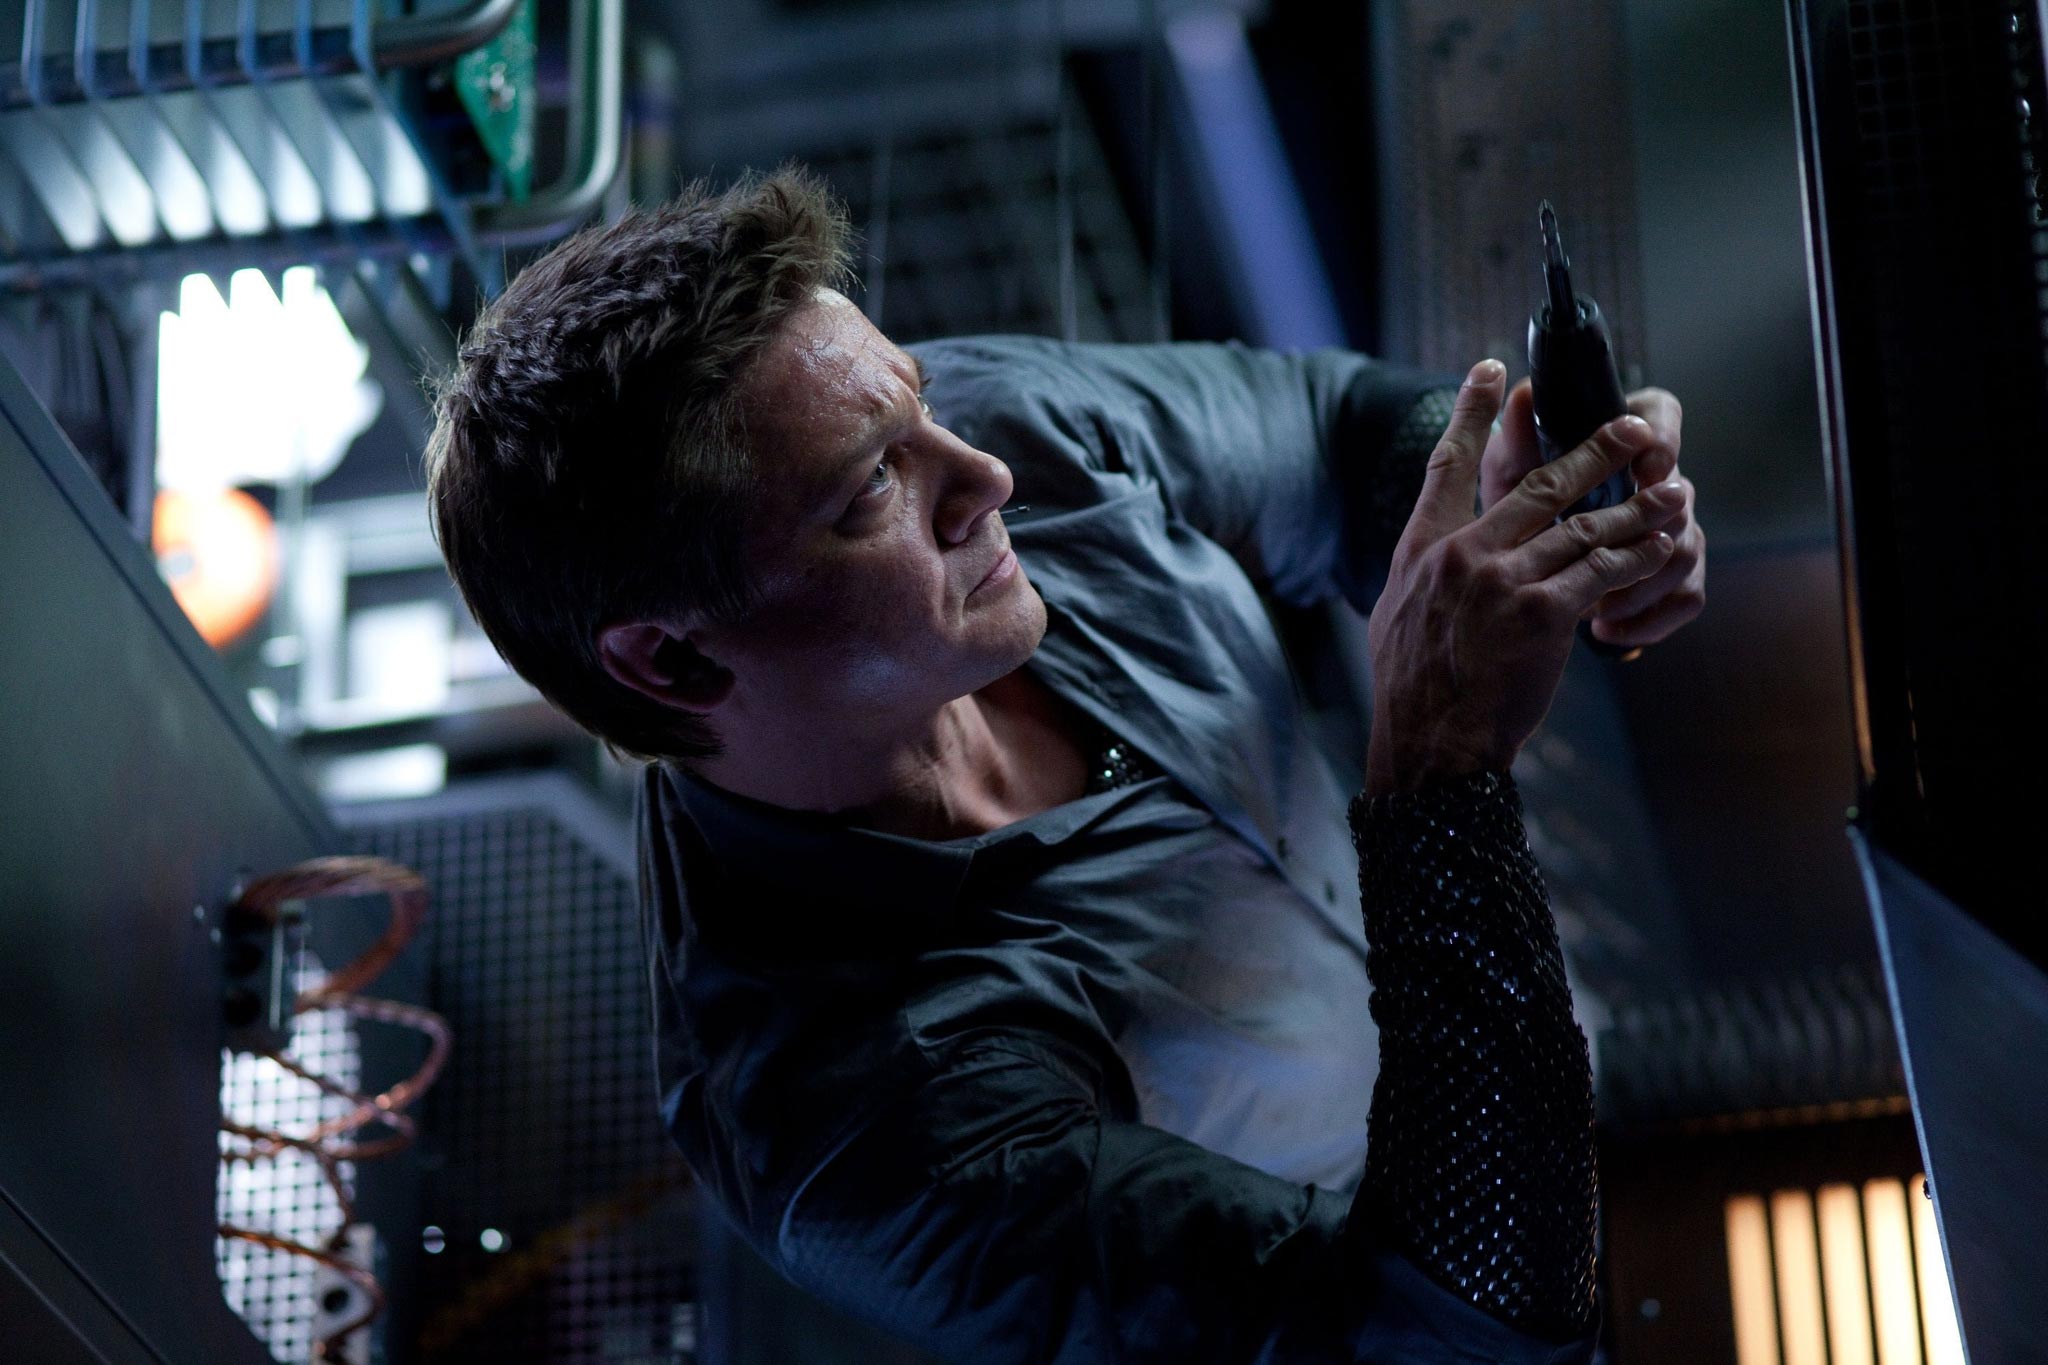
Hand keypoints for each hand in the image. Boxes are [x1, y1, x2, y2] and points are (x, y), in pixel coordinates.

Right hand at [1365, 361, 1682, 795]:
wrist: (1428, 743)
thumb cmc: (1412, 685)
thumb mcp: (1397, 612)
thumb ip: (1427, 569)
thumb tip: (1440, 548)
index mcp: (1422, 548)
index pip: (1449, 464)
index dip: (1473, 413)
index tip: (1494, 371)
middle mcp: (1463, 554)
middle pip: (1538, 483)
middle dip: (1594, 449)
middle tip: (1633, 425)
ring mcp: (1503, 582)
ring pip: (1584, 526)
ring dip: (1637, 506)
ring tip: (1674, 489)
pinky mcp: (1541, 615)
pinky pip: (1602, 572)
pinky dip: (1637, 557)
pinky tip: (1663, 547)